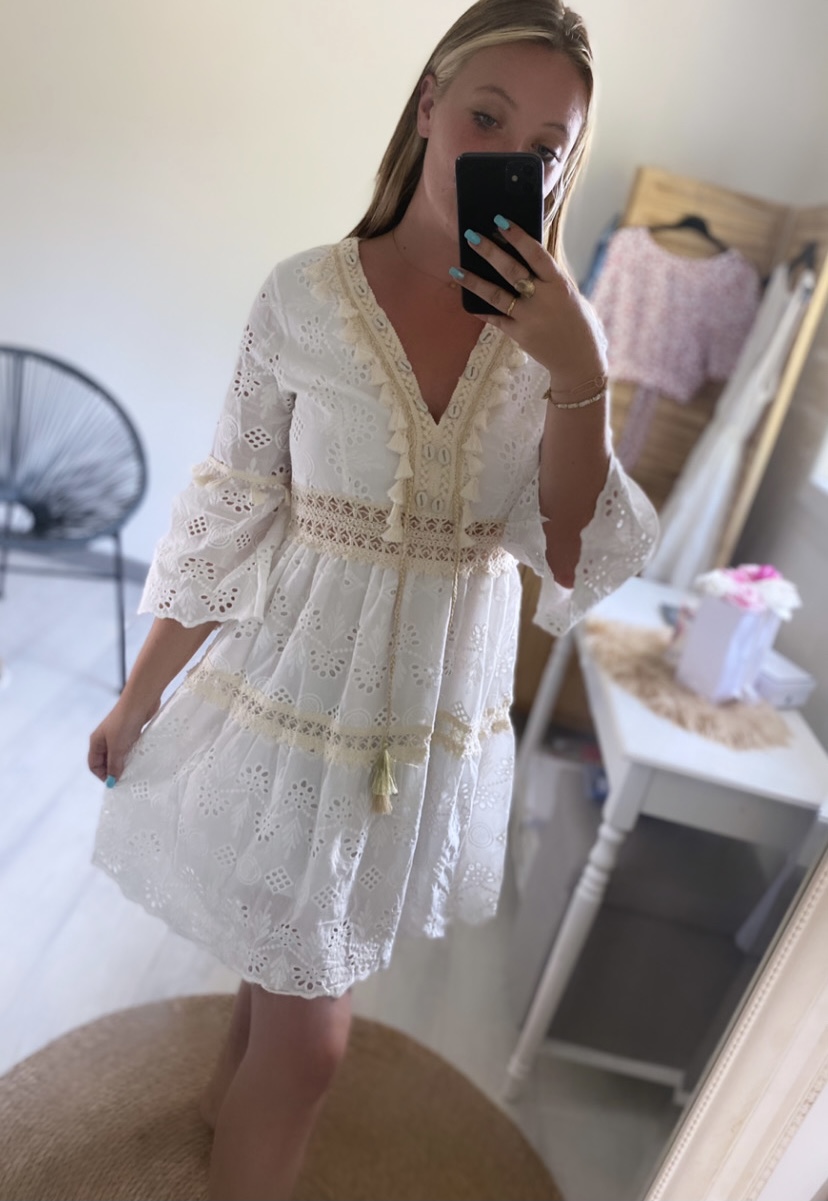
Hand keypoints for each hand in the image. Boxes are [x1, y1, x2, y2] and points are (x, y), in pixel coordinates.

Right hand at [88, 696, 159, 785]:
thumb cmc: (125, 722)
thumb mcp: (117, 747)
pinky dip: (133, 754)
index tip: (115, 783)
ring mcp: (118, 735)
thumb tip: (112, 781)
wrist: (141, 701)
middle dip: (114, 771)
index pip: (94, 764)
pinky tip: (140, 758)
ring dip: (125, 763)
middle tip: (126, 780)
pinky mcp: (131, 731)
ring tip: (134, 770)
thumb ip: (114, 765)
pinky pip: (129, 748)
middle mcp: (105, 738)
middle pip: (106, 761)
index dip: (102, 775)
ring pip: (119, 755)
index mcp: (96, 741)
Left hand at [454, 219, 607, 391]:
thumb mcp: (568, 294)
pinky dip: (481, 310)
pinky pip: (496, 319)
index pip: (536, 254)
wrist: (578, 360)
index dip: (517, 236)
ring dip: (474, 282)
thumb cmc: (576, 322)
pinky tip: (467, 302)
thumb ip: (548, 278)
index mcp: (559, 284)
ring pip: (497, 296)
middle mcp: (543, 299)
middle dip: (489, 252)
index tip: (500, 221)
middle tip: (471, 236)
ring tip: (456, 270)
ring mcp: (529, 318)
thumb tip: (523, 256)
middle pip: (512, 271)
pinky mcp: (519, 335)